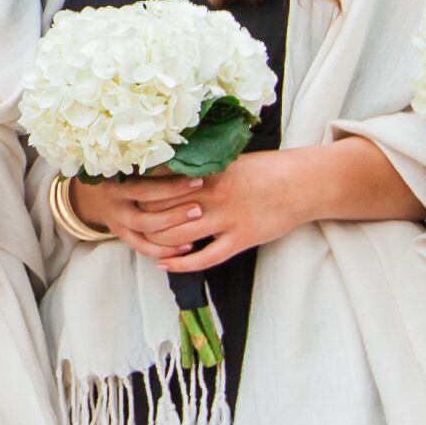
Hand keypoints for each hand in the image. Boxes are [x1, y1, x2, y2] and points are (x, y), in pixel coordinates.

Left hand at [83, 150, 325, 272]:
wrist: (302, 184)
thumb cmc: (267, 169)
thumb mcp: (230, 160)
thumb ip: (203, 166)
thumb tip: (174, 165)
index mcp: (208, 173)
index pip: (162, 184)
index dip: (139, 192)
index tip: (123, 194)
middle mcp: (212, 196)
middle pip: (164, 211)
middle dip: (142, 218)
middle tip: (126, 221)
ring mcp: (226, 219)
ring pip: (179, 236)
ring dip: (157, 242)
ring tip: (143, 243)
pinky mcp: (240, 239)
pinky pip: (205, 258)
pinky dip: (182, 264)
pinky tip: (167, 264)